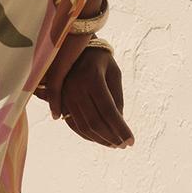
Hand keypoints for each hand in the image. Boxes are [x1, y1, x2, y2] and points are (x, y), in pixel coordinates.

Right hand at [34, 32, 134, 148]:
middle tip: (123, 145)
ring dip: (99, 139)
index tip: (131, 141)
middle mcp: (76, 88)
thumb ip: (117, 98)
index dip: (120, 129)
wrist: (75, 47)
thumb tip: (119, 124)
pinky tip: (99, 138)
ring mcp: (65, 95)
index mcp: (93, 78)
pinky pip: (72, 123)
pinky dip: (86, 135)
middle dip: (111, 137)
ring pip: (82, 126)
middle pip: (94, 121)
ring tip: (113, 144)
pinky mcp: (59, 100)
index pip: (109, 111)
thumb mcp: (114, 73)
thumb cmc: (101, 60)